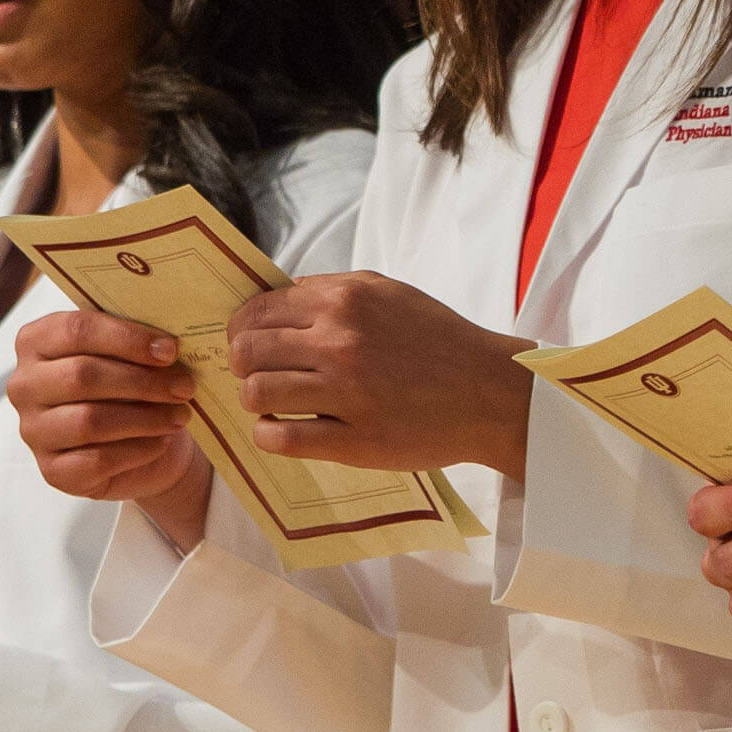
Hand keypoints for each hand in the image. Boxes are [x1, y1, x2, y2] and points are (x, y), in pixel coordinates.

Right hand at [8, 310, 213, 548]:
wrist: (137, 442)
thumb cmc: (130, 385)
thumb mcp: (130, 354)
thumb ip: (136, 339)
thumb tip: (166, 342)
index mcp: (36, 341)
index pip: (76, 330)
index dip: (126, 338)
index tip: (170, 350)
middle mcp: (24, 385)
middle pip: (82, 375)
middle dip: (142, 380)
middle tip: (184, 386)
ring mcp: (33, 431)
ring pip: (89, 421)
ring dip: (145, 417)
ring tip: (179, 414)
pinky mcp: (52, 470)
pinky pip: (96, 460)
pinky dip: (137, 449)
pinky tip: (161, 440)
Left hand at [227, 273, 534, 478]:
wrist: (489, 391)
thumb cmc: (438, 339)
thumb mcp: (387, 292)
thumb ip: (331, 290)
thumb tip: (274, 296)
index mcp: (344, 300)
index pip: (257, 310)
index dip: (242, 328)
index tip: (248, 342)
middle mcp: (339, 342)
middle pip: (247, 352)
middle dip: (242, 365)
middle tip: (258, 374)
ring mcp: (345, 393)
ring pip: (257, 394)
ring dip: (256, 401)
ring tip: (276, 404)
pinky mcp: (353, 441)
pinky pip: (280, 438)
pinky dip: (269, 435)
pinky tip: (284, 430)